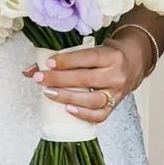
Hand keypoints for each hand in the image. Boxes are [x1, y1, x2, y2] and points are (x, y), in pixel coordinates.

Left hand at [22, 38, 148, 125]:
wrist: (133, 64)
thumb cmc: (107, 55)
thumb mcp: (91, 49)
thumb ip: (63, 58)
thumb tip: (30, 70)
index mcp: (111, 55)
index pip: (88, 58)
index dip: (67, 61)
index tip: (48, 63)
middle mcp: (116, 75)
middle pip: (86, 79)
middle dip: (60, 79)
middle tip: (41, 79)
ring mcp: (116, 93)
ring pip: (92, 99)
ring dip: (68, 97)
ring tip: (49, 93)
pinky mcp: (114, 106)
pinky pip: (100, 115)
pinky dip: (83, 114)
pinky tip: (68, 109)